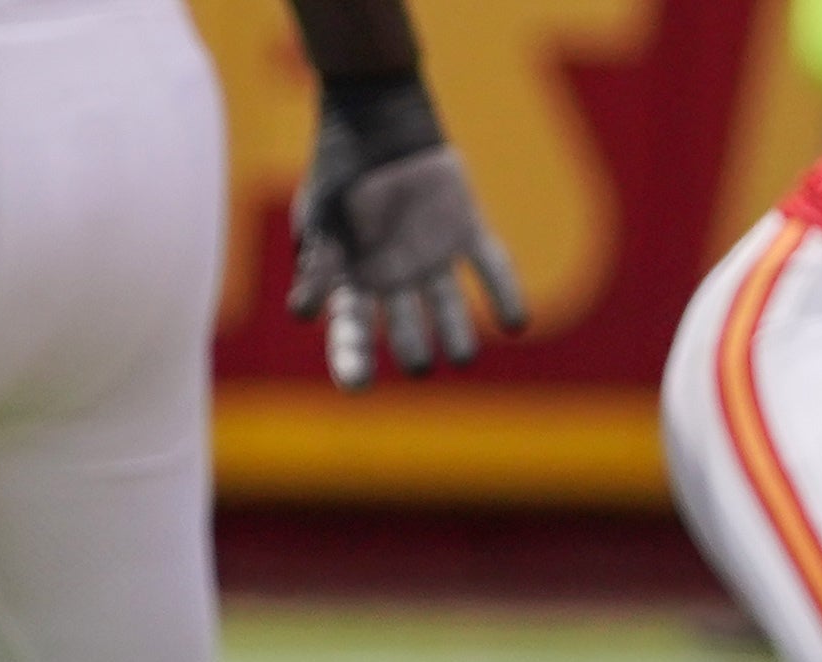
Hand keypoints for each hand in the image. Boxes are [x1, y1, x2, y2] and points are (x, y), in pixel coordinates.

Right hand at [287, 73, 526, 389]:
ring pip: (447, 307)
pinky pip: (490, 266)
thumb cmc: (338, 168)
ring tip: (463, 359)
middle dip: (414, 349)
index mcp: (353, 280)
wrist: (376, 115)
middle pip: (405, 327)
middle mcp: (393, 277)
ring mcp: (430, 255)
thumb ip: (316, 266)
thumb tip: (302, 315)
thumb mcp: (319, 216)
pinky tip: (518, 325)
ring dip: (458, 337)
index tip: (359, 386)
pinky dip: (506, 294)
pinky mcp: (464, 228)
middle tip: (420, 366)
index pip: (352, 333)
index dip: (354, 361)